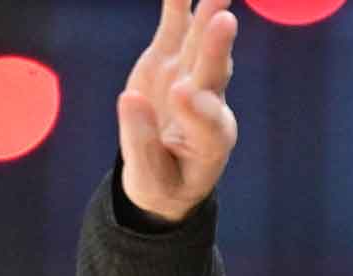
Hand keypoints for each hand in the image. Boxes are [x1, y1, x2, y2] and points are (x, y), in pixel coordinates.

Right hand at [117, 0, 239, 223]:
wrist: (165, 167)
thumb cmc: (162, 181)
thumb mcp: (149, 178)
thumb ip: (141, 142)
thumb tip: (128, 98)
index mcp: (210, 142)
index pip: (207, 123)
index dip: (195, 108)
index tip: (181, 93)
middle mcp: (208, 104)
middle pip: (213, 75)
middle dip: (216, 48)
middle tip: (224, 20)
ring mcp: (190, 76)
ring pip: (201, 43)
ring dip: (209, 13)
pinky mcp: (171, 60)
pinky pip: (176, 27)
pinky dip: (177, 4)